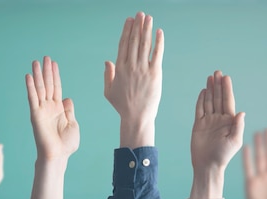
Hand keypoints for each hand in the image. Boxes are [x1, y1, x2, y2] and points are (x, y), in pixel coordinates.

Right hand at [26, 56, 78, 159]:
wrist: (58, 156)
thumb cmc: (66, 145)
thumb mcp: (73, 124)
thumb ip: (69, 111)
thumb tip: (67, 99)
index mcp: (59, 109)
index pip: (56, 87)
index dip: (55, 75)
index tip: (54, 63)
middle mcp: (49, 107)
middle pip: (47, 85)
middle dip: (46, 71)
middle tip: (45, 57)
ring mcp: (41, 110)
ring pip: (39, 88)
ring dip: (37, 75)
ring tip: (36, 62)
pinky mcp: (35, 114)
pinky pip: (32, 98)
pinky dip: (30, 87)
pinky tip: (28, 76)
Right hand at [104, 12, 163, 147]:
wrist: (136, 117)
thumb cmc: (122, 106)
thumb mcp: (109, 91)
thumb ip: (107, 75)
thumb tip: (107, 61)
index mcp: (119, 69)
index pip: (123, 45)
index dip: (127, 31)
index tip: (129, 20)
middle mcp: (130, 66)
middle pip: (134, 41)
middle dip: (137, 26)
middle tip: (140, 14)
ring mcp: (143, 69)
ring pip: (144, 44)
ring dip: (146, 29)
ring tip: (148, 18)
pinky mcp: (155, 74)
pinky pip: (157, 54)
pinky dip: (158, 42)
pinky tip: (159, 32)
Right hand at [189, 71, 244, 198]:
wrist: (207, 165)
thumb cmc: (223, 156)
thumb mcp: (234, 142)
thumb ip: (237, 127)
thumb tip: (241, 112)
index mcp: (229, 121)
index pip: (228, 101)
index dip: (227, 89)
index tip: (226, 78)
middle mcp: (219, 119)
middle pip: (218, 98)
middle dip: (218, 85)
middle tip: (217, 72)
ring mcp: (208, 121)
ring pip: (209, 101)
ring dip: (210, 89)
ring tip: (210, 77)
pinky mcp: (198, 124)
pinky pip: (199, 109)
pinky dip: (201, 100)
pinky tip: (203, 91)